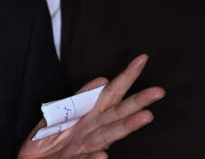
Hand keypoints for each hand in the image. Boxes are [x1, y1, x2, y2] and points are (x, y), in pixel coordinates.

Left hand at [18, 54, 164, 158]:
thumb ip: (80, 98)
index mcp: (89, 116)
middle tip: (158, 91)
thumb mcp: (61, 113)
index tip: (142, 59)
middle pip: (117, 113)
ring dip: (126, 126)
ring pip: (108, 135)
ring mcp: (85, 147)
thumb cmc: (50, 138)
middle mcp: (92, 130)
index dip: (126, 77)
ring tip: (146, 116)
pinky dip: (94, 158)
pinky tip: (104, 154)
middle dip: (137, 102)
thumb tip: (102, 80)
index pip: (112, 93)